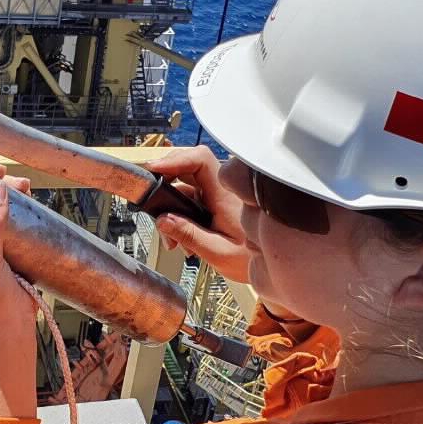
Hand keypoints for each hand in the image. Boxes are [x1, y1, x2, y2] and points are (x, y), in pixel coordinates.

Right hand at [144, 146, 250, 281]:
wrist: (270, 263)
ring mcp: (215, 195)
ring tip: (172, 241)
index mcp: (226, 194)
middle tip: (152, 208)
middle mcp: (221, 189)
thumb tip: (162, 220)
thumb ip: (190, 236)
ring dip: (170, 210)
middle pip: (186, 169)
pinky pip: (188, 201)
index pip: (200, 160)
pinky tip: (181, 240)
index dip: (175, 160)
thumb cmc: (251, 258)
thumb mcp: (219, 253)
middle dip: (165, 189)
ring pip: (183, 188)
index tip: (154, 169)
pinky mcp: (212, 203)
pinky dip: (178, 217)